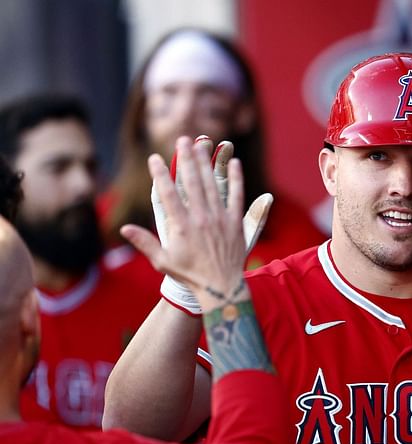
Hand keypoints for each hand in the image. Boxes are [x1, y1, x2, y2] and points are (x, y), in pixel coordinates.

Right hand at [122, 136, 271, 311]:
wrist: (221, 287)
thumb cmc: (190, 275)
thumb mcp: (163, 261)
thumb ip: (144, 242)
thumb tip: (124, 229)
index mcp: (181, 226)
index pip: (168, 194)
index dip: (160, 174)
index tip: (155, 158)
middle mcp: (201, 218)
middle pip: (192, 182)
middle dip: (186, 159)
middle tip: (182, 139)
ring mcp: (220, 219)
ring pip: (212, 185)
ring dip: (206, 163)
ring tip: (202, 144)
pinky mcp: (236, 222)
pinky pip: (237, 196)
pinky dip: (236, 179)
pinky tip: (235, 163)